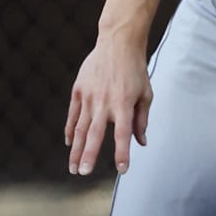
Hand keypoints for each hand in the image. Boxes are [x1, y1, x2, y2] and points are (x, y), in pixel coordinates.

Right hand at [64, 37, 152, 175]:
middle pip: (95, 134)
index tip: (123, 169)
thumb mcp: (146, 94)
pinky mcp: (79, 90)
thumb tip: (141, 142)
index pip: (123, 134)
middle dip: (89, 155)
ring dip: (76, 149)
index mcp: (124, 104)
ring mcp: (89, 96)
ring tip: (73, 167)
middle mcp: (104, 102)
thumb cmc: (135, 70)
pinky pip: (73, 114)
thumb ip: (142, 120)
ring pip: (80, 128)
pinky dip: (70, 130)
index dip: (123, 153)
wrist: (118, 43)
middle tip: (83, 173)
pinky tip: (69, 144)